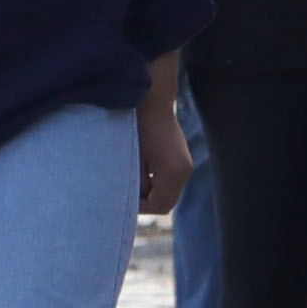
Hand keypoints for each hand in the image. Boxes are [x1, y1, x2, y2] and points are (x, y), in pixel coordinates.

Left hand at [136, 100, 190, 218]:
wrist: (150, 100)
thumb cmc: (136, 127)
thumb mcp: (132, 161)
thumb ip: (135, 185)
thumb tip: (132, 202)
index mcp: (174, 172)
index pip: (159, 206)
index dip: (139, 207)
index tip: (121, 198)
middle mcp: (184, 171)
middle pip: (166, 202)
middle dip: (146, 202)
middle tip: (126, 193)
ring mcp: (185, 165)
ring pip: (168, 193)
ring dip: (151, 192)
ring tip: (132, 181)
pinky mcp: (181, 159)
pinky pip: (169, 181)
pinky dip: (156, 183)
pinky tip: (141, 170)